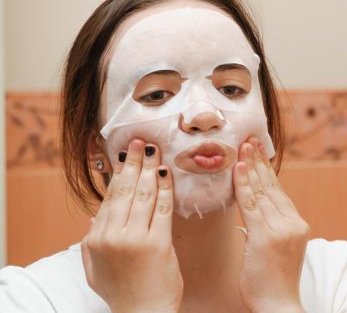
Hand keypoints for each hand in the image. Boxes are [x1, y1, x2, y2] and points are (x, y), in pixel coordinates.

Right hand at [81, 139, 182, 312]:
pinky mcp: (157, 243)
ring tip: (154, 151)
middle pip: (125, 190)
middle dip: (134, 162)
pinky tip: (167, 174)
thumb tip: (93, 217)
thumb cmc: (122, 292)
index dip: (119, 173)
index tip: (125, 155)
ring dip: (150, 169)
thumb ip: (90, 242)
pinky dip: (165, 189)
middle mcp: (112, 235)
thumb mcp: (95, 269)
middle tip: (141, 141)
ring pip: (143, 194)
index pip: (110, 197)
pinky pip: (162, 208)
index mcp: (97, 239)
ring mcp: (135, 238)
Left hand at [233, 137, 308, 312]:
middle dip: (259, 161)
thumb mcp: (278, 247)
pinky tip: (239, 168)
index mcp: (297, 224)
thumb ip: (271, 224)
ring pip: (261, 191)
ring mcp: (281, 229)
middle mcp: (293, 223)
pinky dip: (244, 185)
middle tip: (250, 139)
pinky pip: (251, 206)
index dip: (266, 169)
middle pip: (272, 186)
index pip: (278, 191)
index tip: (258, 152)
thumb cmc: (274, 279)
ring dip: (250, 167)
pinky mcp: (266, 237)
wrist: (279, 305)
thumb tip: (255, 205)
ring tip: (243, 147)